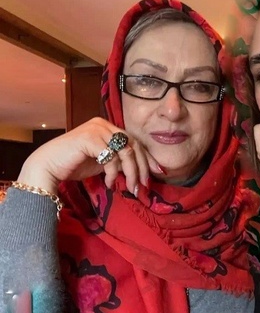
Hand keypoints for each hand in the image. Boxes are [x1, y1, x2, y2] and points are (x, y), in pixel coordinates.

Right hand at [18, 117, 162, 193]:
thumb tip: (141, 171)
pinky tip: (109, 183)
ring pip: (126, 152)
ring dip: (131, 173)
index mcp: (108, 127)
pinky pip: (111, 158)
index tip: (157, 172)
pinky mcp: (89, 138)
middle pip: (133, 145)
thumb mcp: (104, 161)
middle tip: (144, 185)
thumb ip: (120, 160)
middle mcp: (104, 124)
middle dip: (142, 167)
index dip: (147, 157)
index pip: (134, 141)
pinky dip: (113, 173)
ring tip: (129, 188)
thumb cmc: (75, 164)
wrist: (48, 166)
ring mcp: (97, 129)